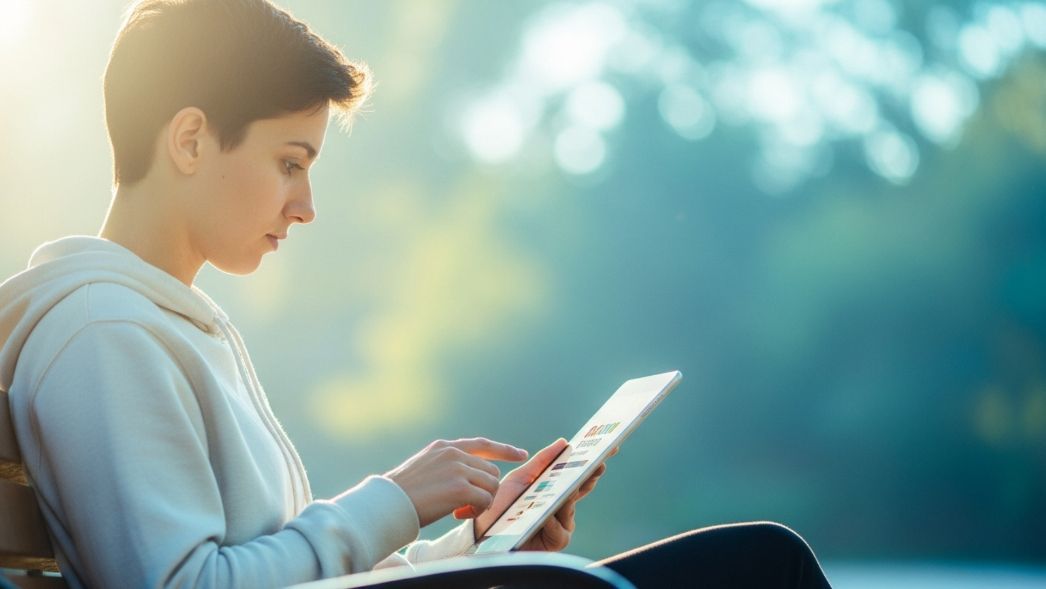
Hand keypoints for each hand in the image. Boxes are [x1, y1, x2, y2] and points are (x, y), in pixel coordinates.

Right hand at [385, 437, 527, 527]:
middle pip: (491, 472)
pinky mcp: (459, 487)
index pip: (482, 444)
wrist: (387, 503)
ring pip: (491, 485)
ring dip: (481, 502)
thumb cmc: (402, 493)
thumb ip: (446, 465)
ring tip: (461, 511)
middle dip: (485, 491)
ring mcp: (457, 468)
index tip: (520, 454)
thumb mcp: (425, 467)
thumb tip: (467, 476)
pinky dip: (477, 512)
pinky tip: (458, 515)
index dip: (503, 450)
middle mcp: (453, 453)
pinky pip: (485, 501)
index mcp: (444, 447)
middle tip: (466, 507)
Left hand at [457, 439, 616, 551]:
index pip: (577, 476)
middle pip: (580, 490)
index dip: (591, 464)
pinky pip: (560, 532)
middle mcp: (559, 507)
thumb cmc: (500, 506)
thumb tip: (564, 442)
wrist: (482, 533)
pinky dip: (554, 523)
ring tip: (572, 484)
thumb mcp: (519, 478)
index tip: (605, 448)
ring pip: (570, 509)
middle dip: (590, 476)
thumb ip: (541, 461)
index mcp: (553, 490)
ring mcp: (559, 525)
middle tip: (598, 462)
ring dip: (569, 497)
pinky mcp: (553, 543)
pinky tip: (549, 516)